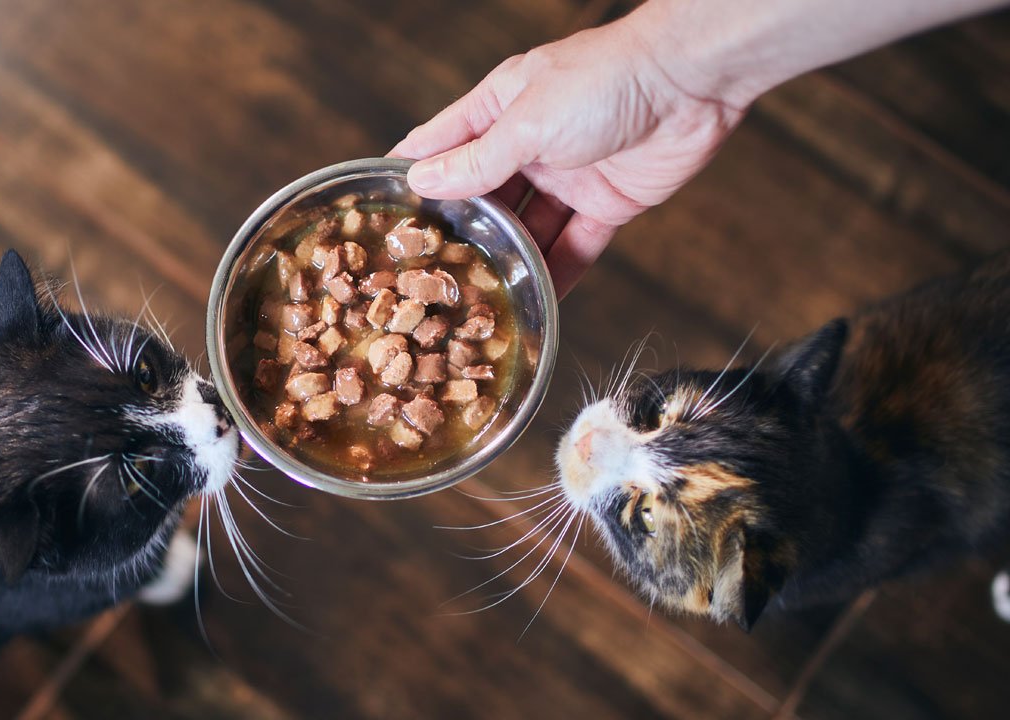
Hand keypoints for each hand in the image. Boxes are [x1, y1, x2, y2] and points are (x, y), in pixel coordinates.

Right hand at [390, 16, 744, 297]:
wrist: (693, 82)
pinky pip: (575, 245)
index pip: (441, 143)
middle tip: (427, 275)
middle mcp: (529, 144)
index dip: (411, 173)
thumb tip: (424, 180)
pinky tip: (539, 302)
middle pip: (483, 196)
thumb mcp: (528, 122)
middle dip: (460, 232)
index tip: (379, 210)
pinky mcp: (606, 203)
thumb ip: (477, 160)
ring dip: (509, 259)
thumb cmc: (605, 80)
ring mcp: (567, 176)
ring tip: (478, 298)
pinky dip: (560, 272)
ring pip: (527, 228)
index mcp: (499, 108)